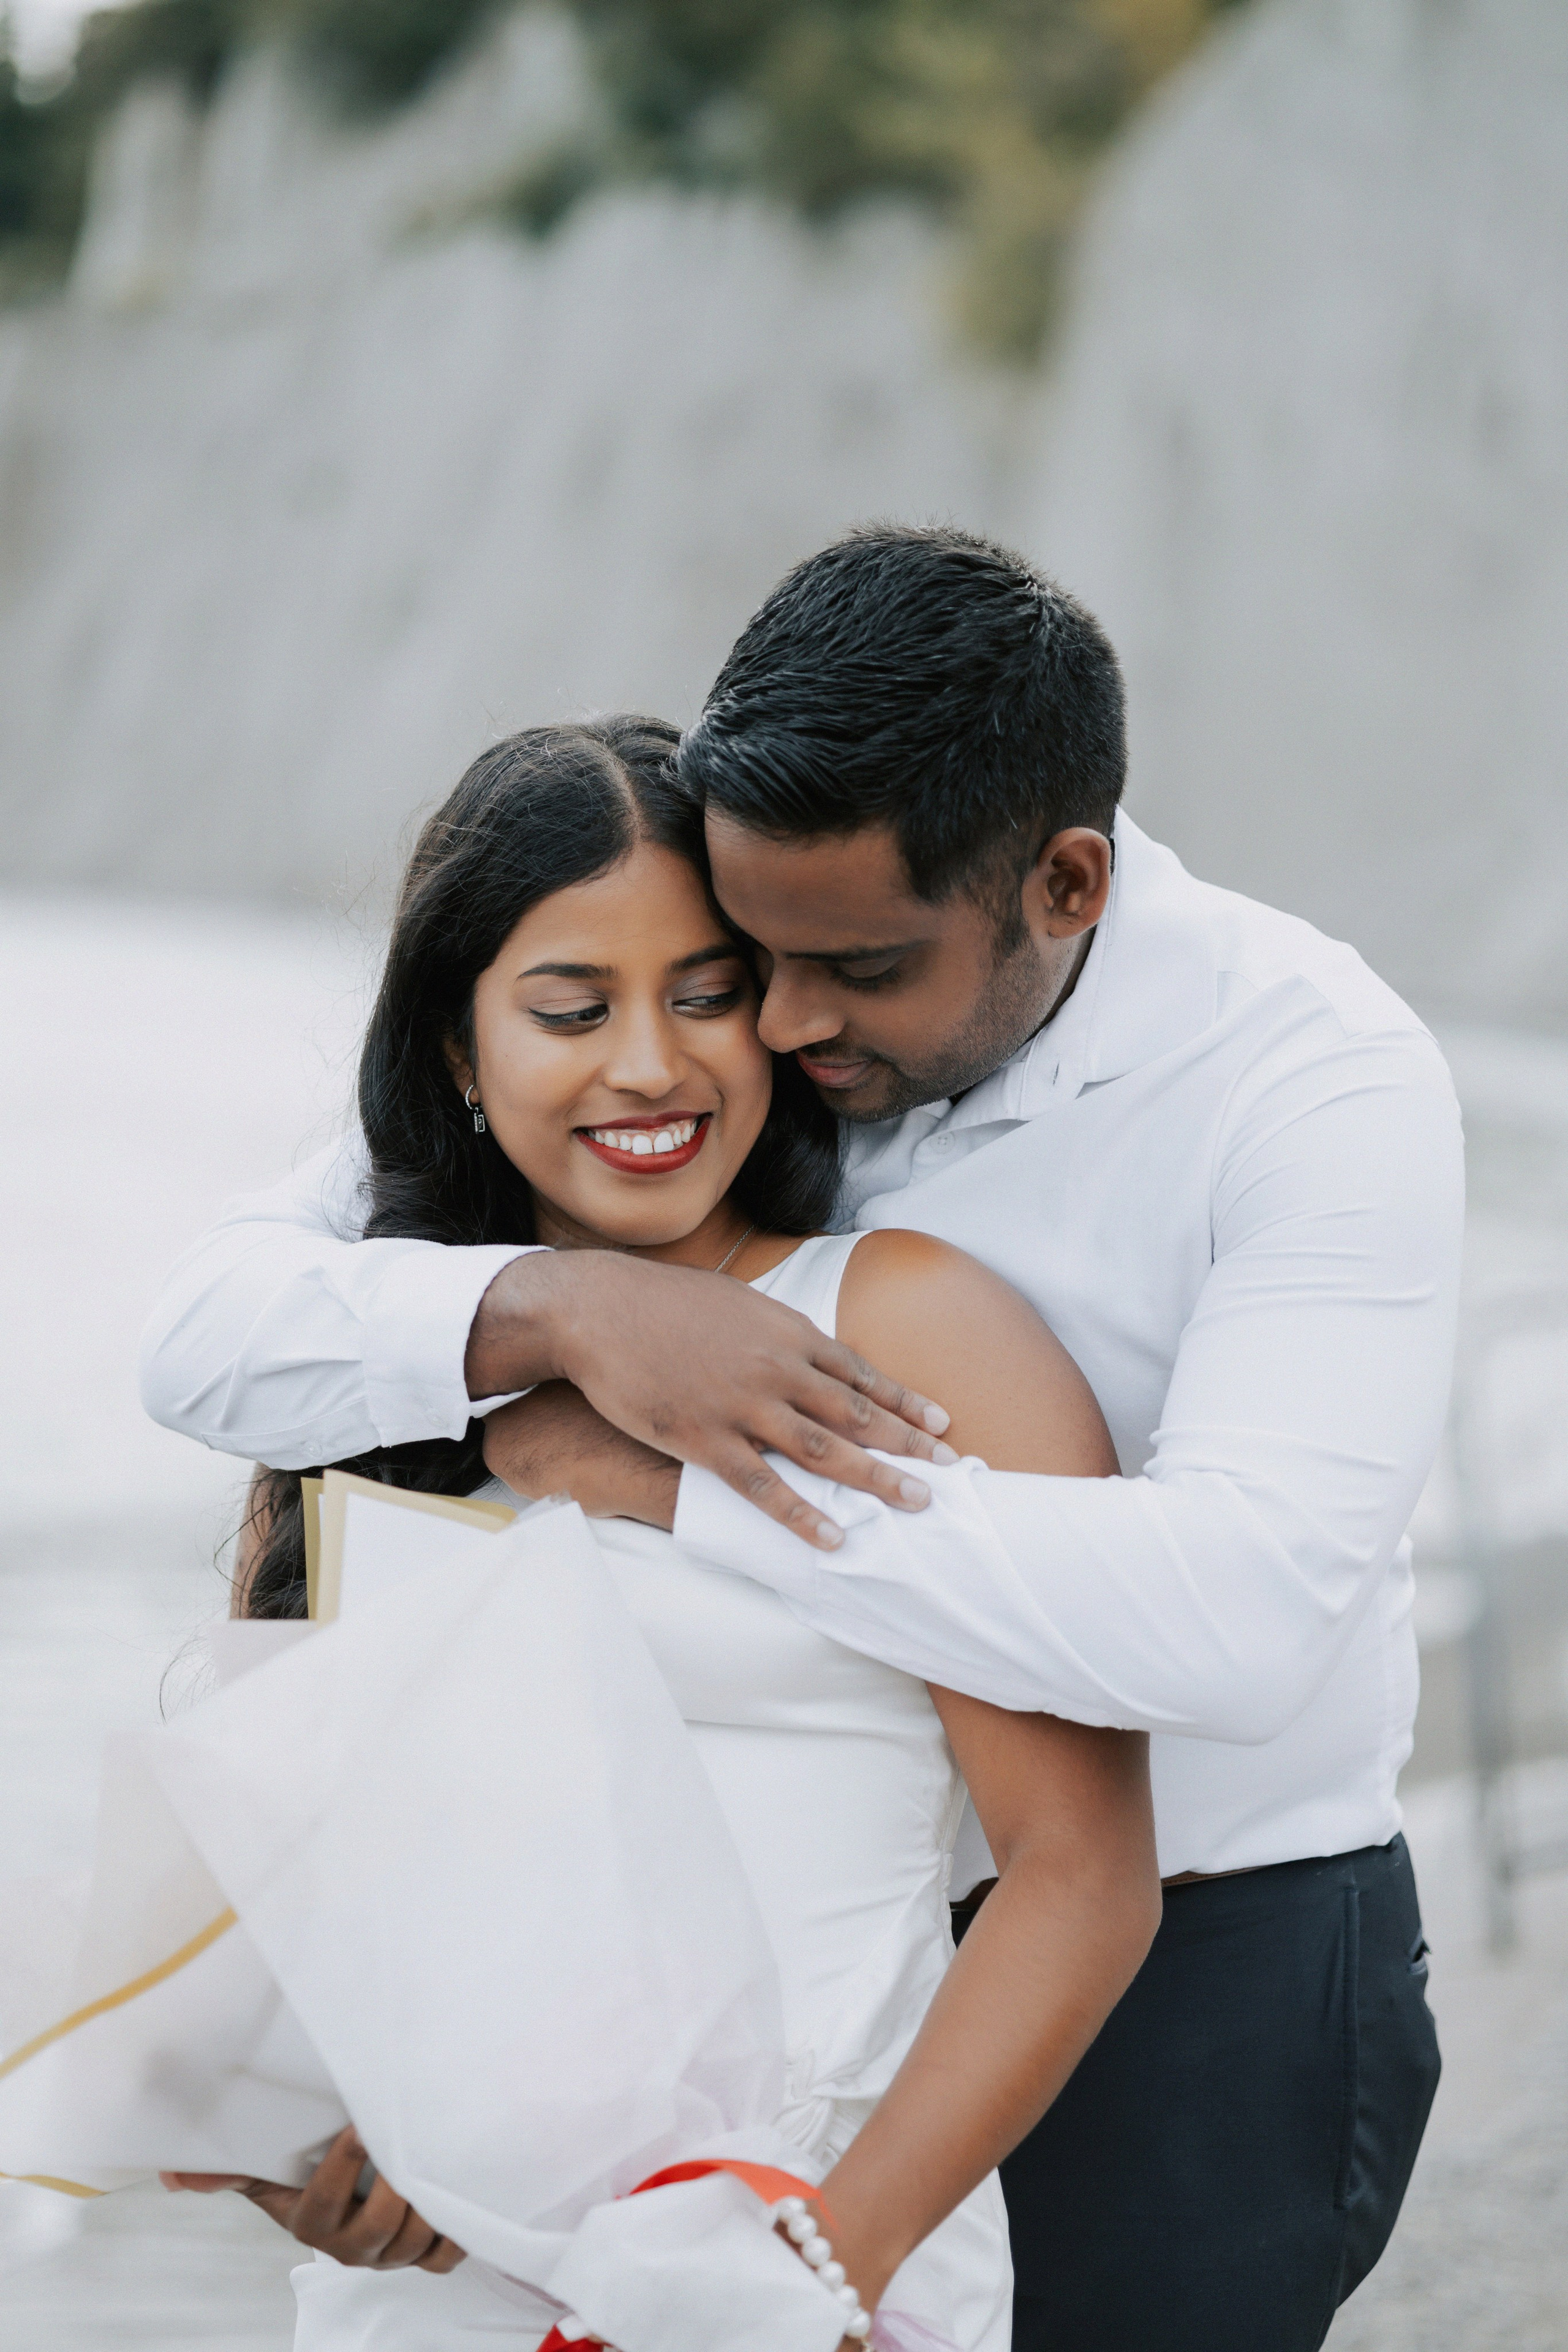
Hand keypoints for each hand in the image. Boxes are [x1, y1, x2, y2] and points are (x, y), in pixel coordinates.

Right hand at [161, 2124, 464, 2271]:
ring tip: (433, 2158)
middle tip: (405, 2141)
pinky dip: (454, 2231)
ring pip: (413, 2245)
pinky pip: (444, 2257)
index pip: (321, 2210)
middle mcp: (350, 2248)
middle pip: (375, 2232)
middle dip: (392, 2189)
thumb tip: (174, 2176)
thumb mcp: (267, 2168)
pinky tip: (455, 2194)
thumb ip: (227, 2169)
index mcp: (310, 2225)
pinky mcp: (422, 2257)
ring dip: (427, 2206)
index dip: (341, 2172)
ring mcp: (389, 2256)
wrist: (347, 2195)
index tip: (356, 2127)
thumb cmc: (304, 2173)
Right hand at [466, 1253, 954, 1549]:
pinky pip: (763, 1487)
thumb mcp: (736, 1301)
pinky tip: (831, 1538)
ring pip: (824, 1451)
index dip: (904, 1401)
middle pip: (856, 1413)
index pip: (860, 1372)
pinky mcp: (704, 1440)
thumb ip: (778, 1330)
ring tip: (914, 1503)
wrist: (597, 1309)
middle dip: (907, 1444)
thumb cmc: (664, 1303)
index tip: (941, 1422)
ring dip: (874, 1480)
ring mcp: (742, 1407)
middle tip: (947, 1469)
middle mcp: (776, 1369)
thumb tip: (810, 1347)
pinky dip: (801, 1516)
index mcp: (785, 1333)